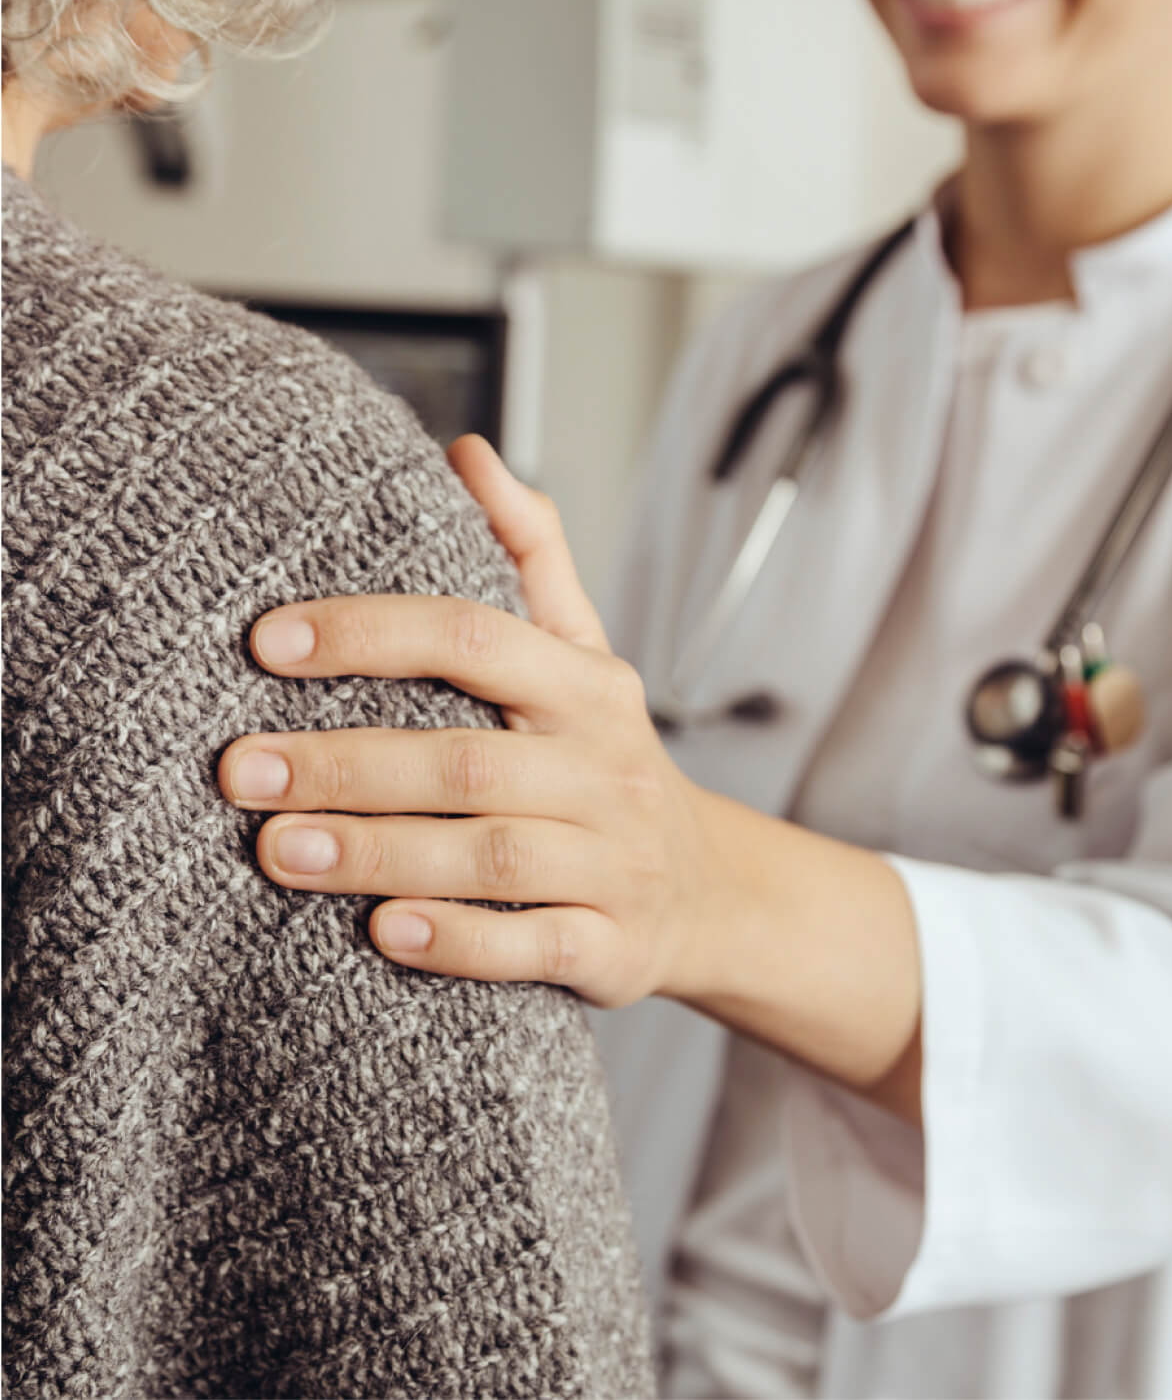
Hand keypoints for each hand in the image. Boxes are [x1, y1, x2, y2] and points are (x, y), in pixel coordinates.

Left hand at [219, 437, 921, 1117]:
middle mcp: (603, 767)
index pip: (475, 638)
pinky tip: (384, 931)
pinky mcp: (611, 944)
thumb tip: (467, 451)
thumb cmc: (604, 759)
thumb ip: (528, 555)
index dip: (370, 634)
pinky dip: (460, 941)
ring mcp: (612, 861)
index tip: (268, 643)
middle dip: (346, 763)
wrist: (706, 889)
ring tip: (277, 850)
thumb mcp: (584, 654)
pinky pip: (535, 948)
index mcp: (585, 686)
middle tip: (239, 768)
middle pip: (466, 760)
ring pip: (490, 857)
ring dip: (379, 852)